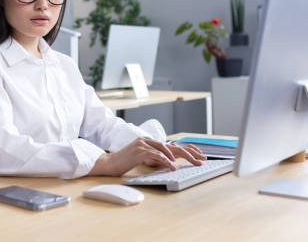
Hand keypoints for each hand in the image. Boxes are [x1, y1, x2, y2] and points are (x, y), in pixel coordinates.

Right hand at [89, 137, 203, 176]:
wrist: (108, 163)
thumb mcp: (140, 158)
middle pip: (171, 145)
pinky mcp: (139, 151)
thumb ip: (151, 156)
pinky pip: (156, 155)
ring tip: (189, 164)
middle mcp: (145, 140)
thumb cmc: (123, 162)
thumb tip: (166, 161)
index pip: (170, 144)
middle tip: (199, 159)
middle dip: (188, 153)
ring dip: (179, 158)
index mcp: (147, 141)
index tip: (196, 156)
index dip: (184, 150)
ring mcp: (142, 144)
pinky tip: (173, 167)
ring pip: (165, 149)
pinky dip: (166, 161)